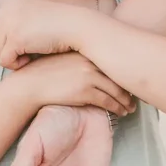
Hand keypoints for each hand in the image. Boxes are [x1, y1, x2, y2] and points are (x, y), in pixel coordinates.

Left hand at [0, 1, 87, 69]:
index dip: (2, 38)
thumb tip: (2, 42)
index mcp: (14, 4)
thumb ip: (21, 22)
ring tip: (30, 55)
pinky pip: (4, 61)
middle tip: (26, 52)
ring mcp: (11, 25)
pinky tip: (31, 60)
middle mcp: (9, 12)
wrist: (79, 27)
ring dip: (12, 58)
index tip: (19, 44)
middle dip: (7, 49)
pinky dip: (16, 65)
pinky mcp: (16, 39)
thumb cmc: (64, 26)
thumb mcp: (39, 17)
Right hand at [20, 52, 134, 116]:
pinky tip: (122, 112)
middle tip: (135, 97)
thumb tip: (95, 71)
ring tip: (131, 108)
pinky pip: (109, 101)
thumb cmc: (44, 74)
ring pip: (116, 90)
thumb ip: (81, 63)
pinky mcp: (86, 91)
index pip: (112, 62)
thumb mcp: (65, 61)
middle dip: (129, 88)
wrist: (30, 84)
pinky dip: (118, 108)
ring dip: (126, 101)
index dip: (123, 73)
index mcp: (86, 52)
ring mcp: (89, 76)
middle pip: (117, 76)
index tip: (130, 80)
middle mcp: (90, 62)